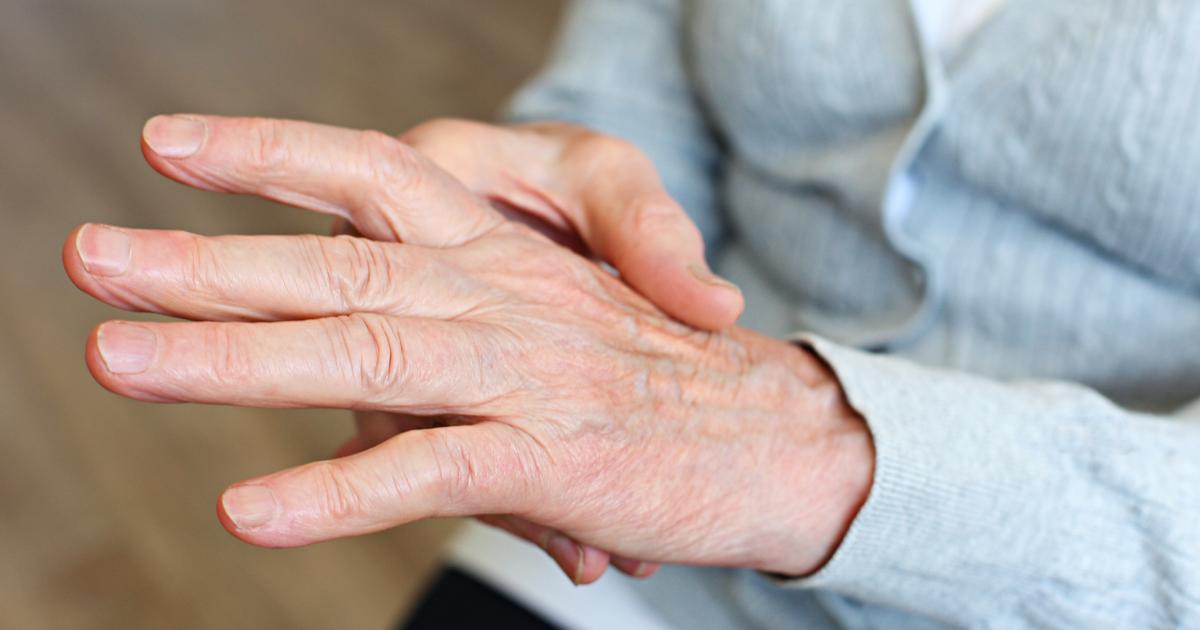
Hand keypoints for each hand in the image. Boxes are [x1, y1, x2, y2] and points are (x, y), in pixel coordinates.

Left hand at [65, 115, 872, 577]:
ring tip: (117, 360)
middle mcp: (503, 297)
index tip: (169, 147)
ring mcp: (524, 373)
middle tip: (91, 259)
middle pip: (339, 265)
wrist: (780, 438)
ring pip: (364, 355)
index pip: (374, 175)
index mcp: (502, 254)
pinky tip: (250, 510)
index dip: (273, 152)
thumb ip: (452, 387)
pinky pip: (429, 468)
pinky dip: (337, 491)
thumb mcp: (549, 354)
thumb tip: (375, 439)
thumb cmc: (659, 389)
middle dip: (204, 263)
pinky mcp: (551, 456)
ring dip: (232, 360)